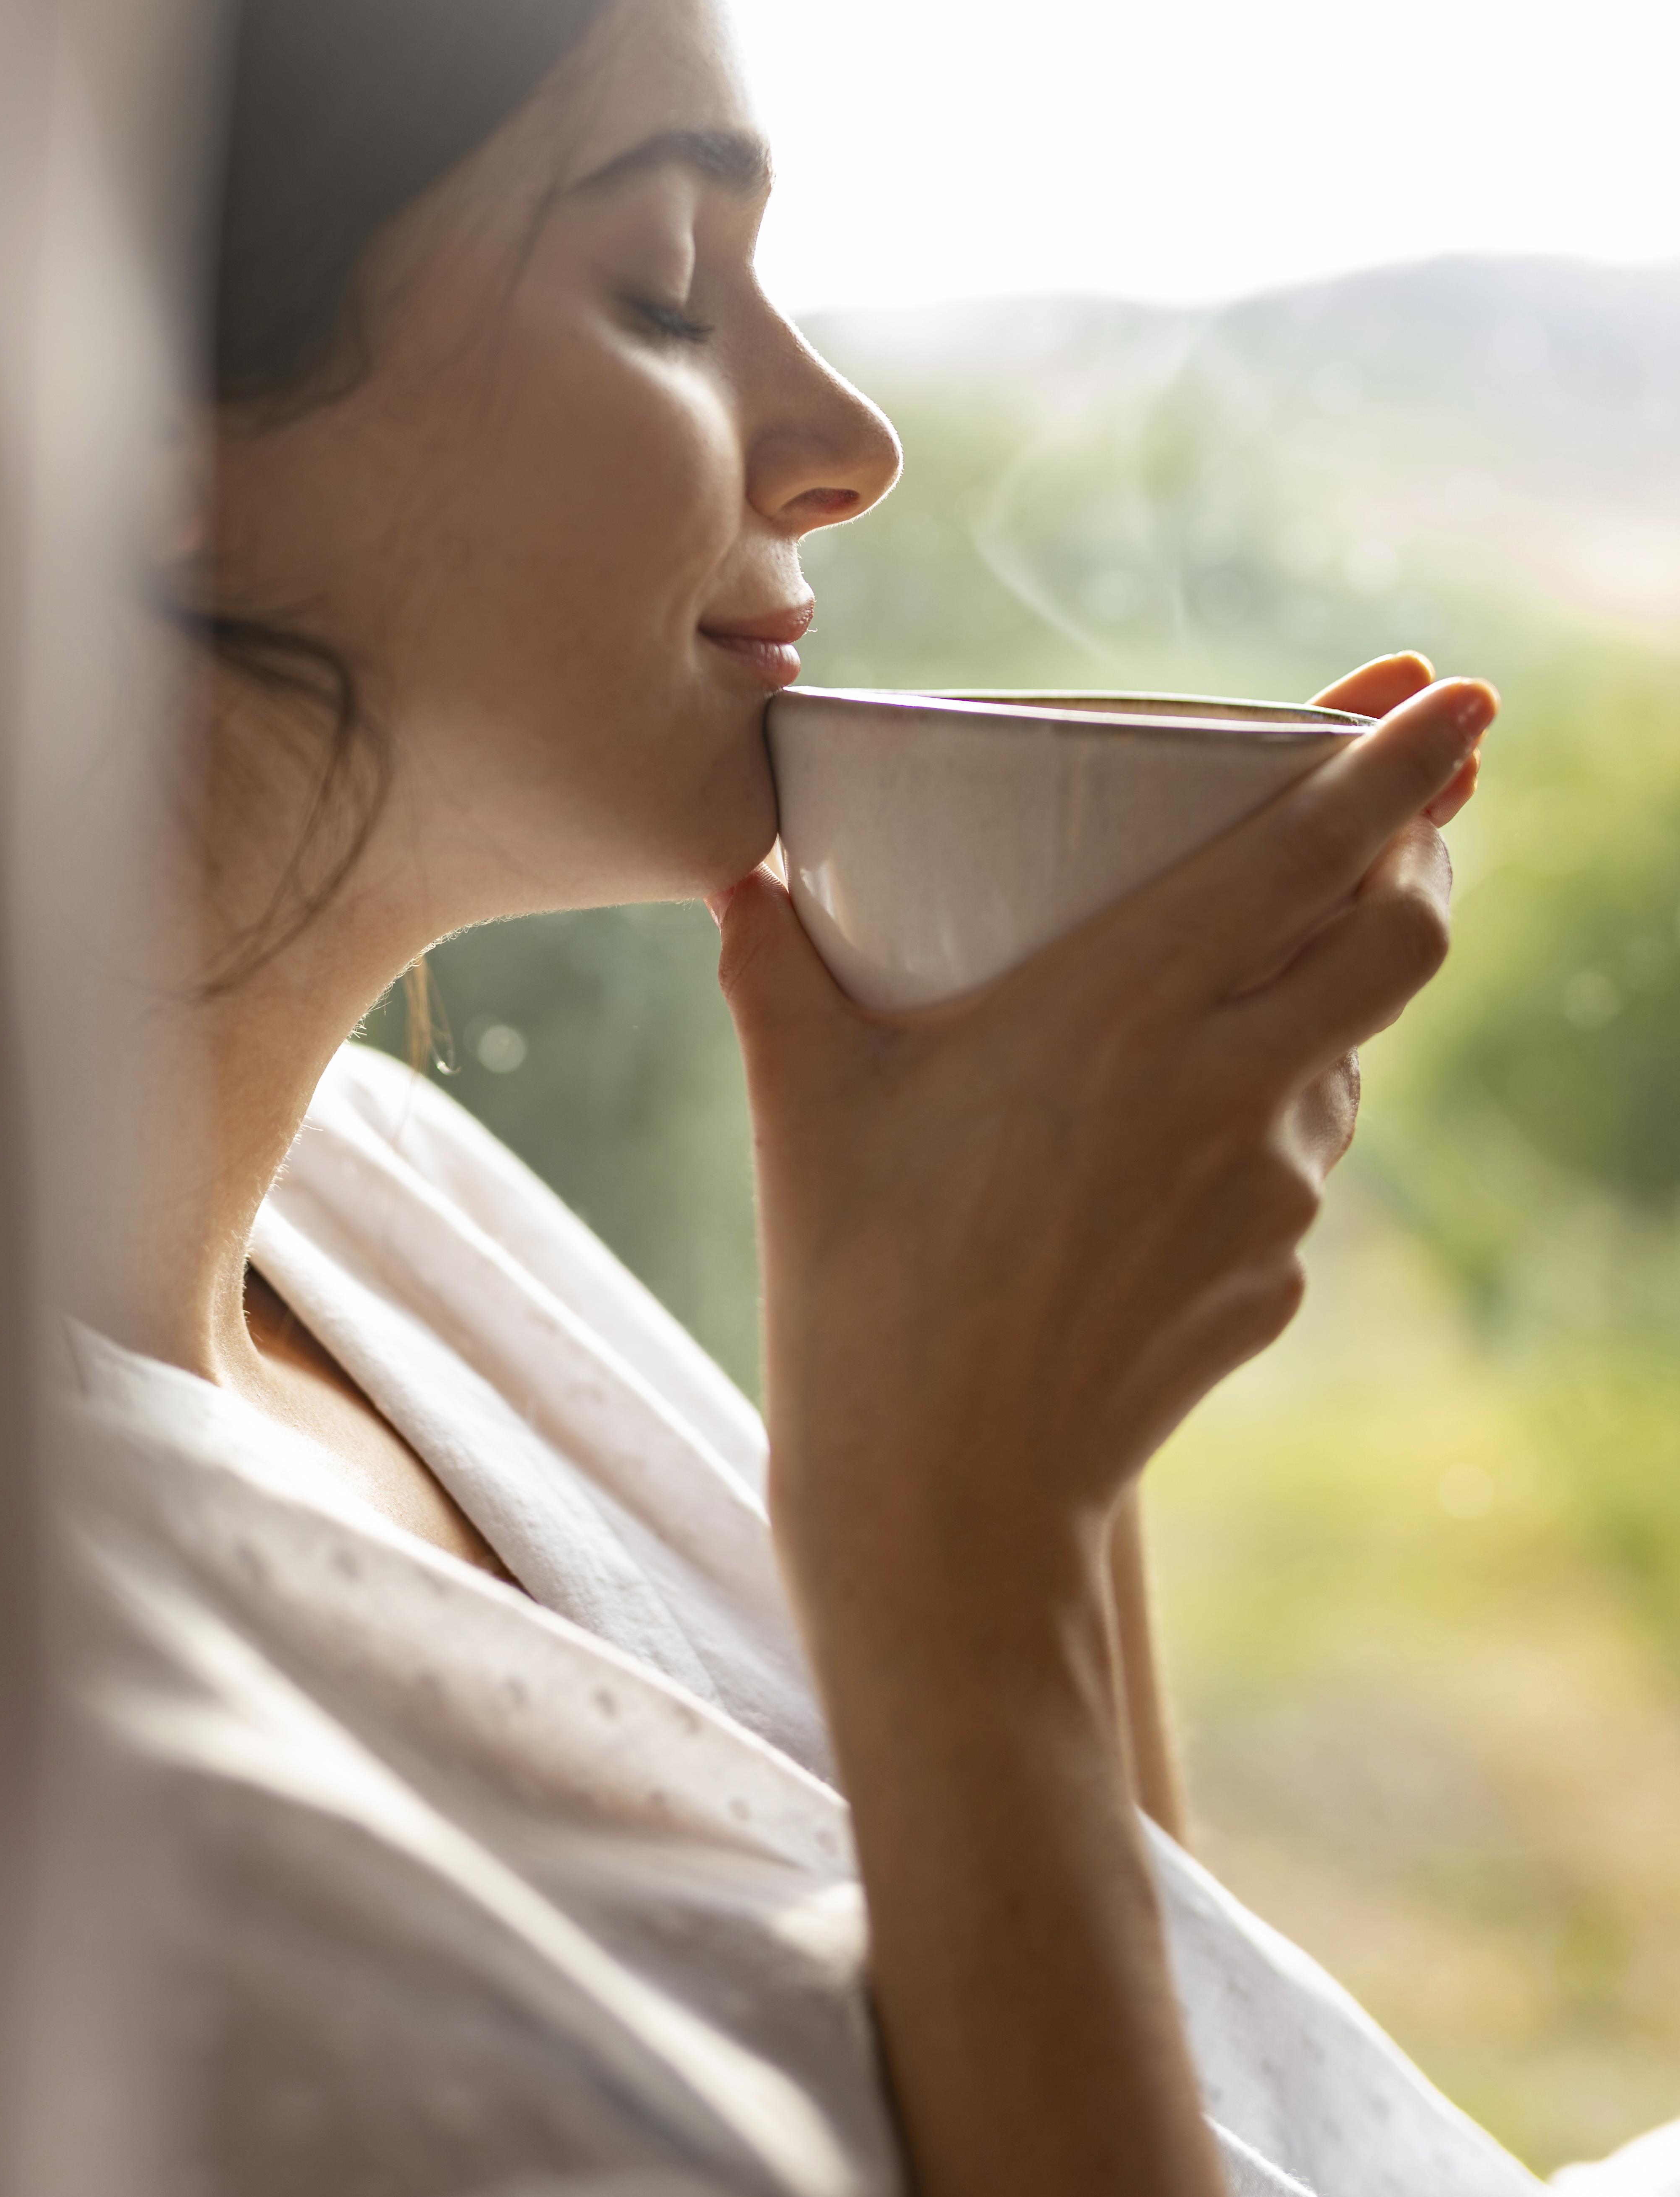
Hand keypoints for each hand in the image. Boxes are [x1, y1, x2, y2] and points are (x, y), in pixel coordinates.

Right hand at [719, 674, 1496, 1673]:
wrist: (941, 1504)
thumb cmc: (860, 1284)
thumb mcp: (804, 1102)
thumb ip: (777, 966)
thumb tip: (738, 874)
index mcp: (1120, 1010)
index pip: (1311, 850)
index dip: (1402, 759)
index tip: (1457, 692)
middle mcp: (1225, 1089)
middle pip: (1403, 941)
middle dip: (1426, 861)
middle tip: (1404, 826)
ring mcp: (1269, 1194)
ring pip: (1353, 1051)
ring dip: (1333, 997)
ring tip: (1241, 990)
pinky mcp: (1277, 1279)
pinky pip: (1301, 1161)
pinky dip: (1275, 1116)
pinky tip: (1181, 1139)